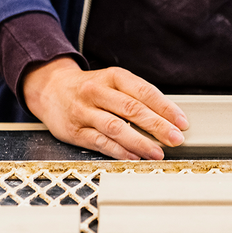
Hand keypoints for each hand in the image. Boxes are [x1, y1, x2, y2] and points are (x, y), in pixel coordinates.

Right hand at [22, 57, 188, 159]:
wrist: (49, 89)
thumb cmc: (89, 88)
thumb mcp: (112, 82)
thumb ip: (136, 97)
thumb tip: (167, 119)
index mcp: (112, 76)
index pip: (144, 91)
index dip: (165, 107)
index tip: (182, 121)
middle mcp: (97, 92)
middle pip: (132, 109)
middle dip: (157, 126)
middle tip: (176, 139)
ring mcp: (84, 111)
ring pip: (115, 127)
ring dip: (139, 142)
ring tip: (157, 152)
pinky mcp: (75, 130)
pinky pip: (99, 142)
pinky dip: (118, 150)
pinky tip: (133, 156)